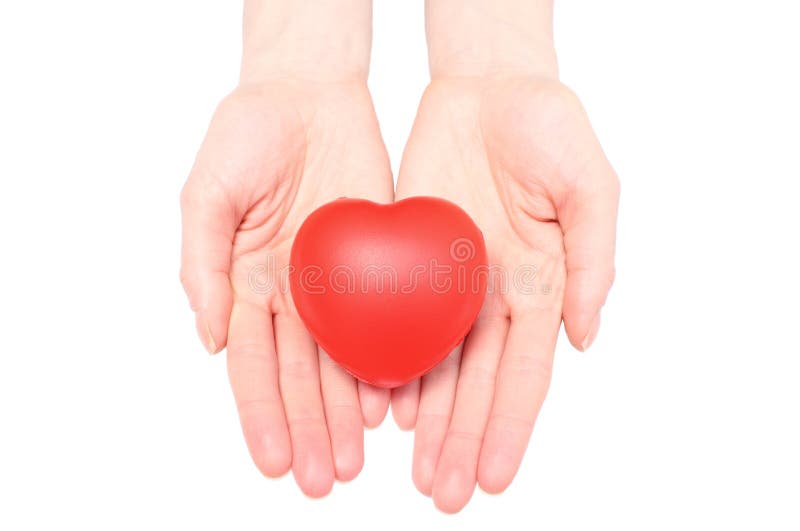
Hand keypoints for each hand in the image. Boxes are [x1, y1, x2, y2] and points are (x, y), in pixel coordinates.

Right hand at [180, 0, 392, 495]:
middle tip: (323, 481)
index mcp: (245, 282)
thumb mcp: (206, 192)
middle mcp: (291, 293)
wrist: (309, 92)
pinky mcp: (378, 260)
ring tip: (355, 460)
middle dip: (308, 429)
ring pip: (342, 360)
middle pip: (298, 375)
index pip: (251, 363)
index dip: (261, 414)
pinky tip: (390, 405)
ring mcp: (336, 282)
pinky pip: (384, 319)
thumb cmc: (247, 134)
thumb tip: (209, 337)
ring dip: (344, 412)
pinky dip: (385, 363)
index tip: (275, 462)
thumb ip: (202, 264)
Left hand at [391, 74, 618, 511]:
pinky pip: (395, 320)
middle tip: (445, 495)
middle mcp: (494, 297)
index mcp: (541, 286)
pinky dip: (389, 365)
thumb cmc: (549, 128)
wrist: (488, 87)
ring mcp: (448, 283)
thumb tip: (584, 337)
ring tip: (414, 471)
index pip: (524, 373)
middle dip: (463, 441)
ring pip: (435, 365)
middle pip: (476, 384)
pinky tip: (381, 408)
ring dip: (427, 421)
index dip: (509, 427)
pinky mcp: (407, 257)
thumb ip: (592, 262)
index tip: (494, 477)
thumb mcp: (590, 187)